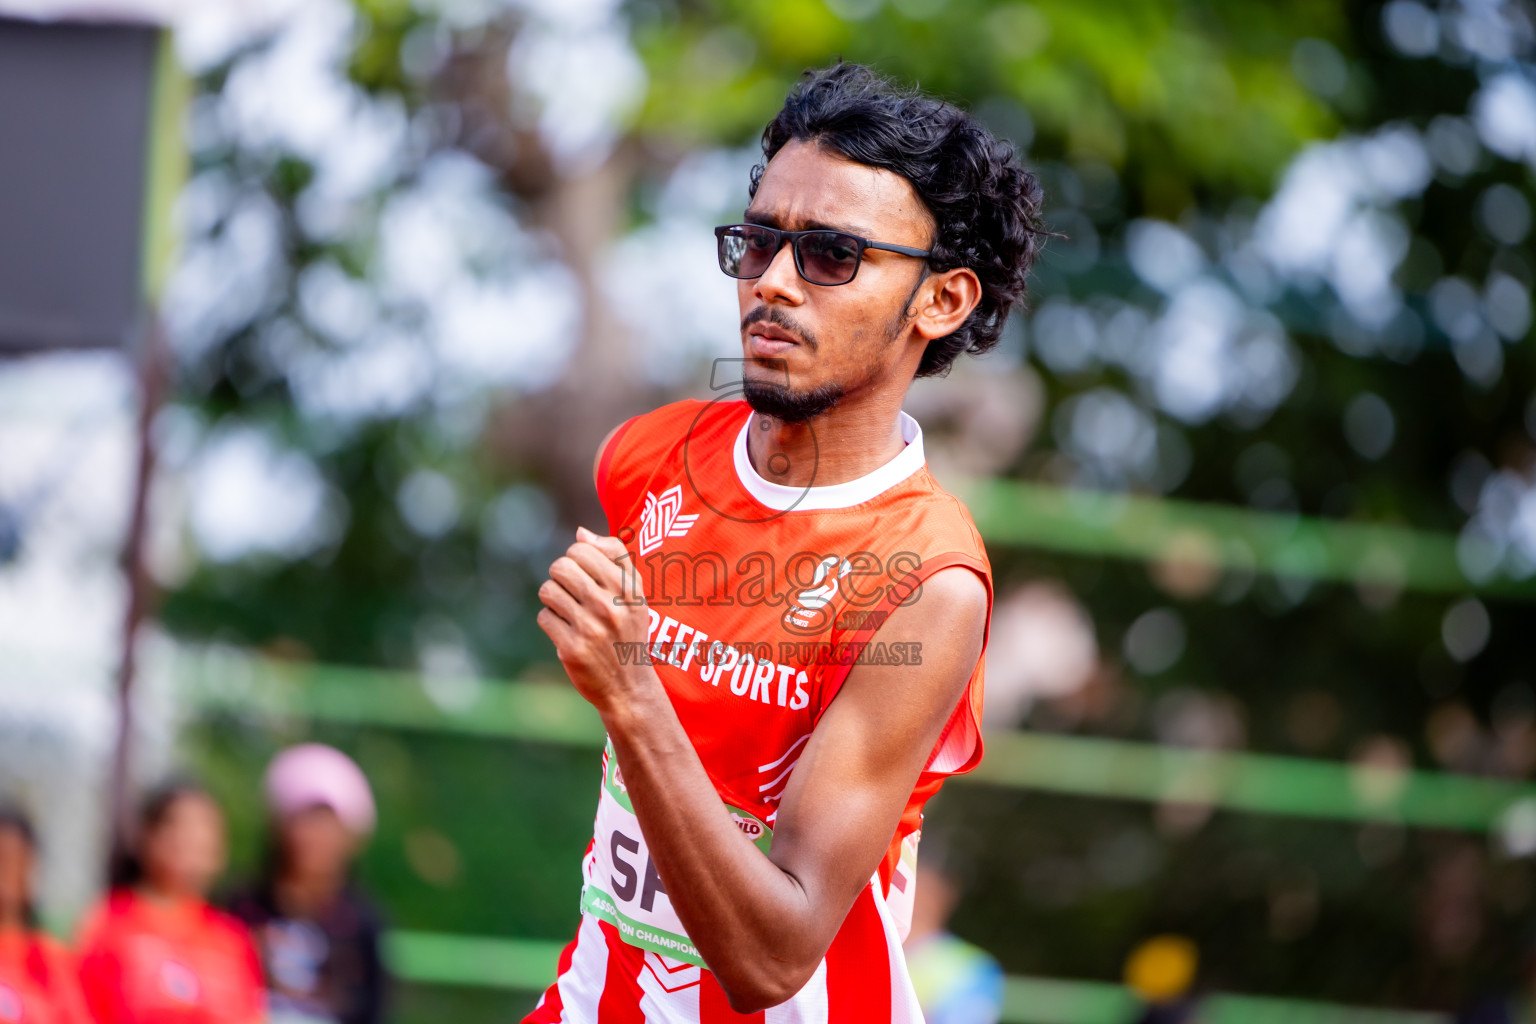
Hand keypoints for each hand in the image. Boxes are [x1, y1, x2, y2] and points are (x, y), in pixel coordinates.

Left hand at [537, 526, 656, 714]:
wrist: (630, 687)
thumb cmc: (629, 633)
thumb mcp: (635, 594)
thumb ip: (615, 556)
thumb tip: (580, 533)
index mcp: (626, 588)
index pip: (581, 549)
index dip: (576, 559)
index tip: (584, 575)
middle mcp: (609, 605)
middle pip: (560, 567)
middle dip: (560, 576)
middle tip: (571, 592)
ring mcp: (589, 628)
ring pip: (548, 590)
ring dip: (553, 600)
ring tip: (568, 611)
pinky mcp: (571, 648)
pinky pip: (544, 617)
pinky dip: (551, 623)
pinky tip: (567, 631)